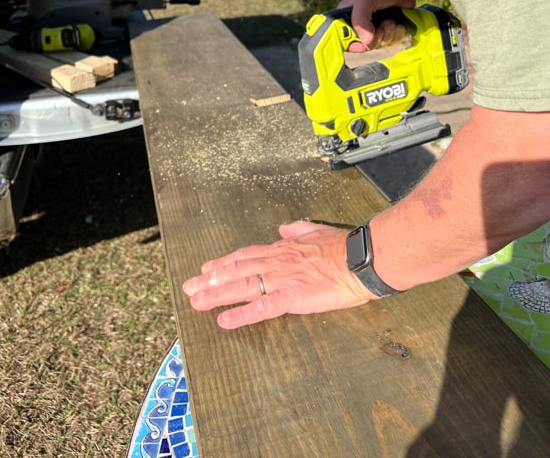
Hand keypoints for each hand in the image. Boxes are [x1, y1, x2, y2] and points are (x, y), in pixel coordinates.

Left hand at [182, 220, 376, 328]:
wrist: (360, 258)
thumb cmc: (343, 245)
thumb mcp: (316, 229)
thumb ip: (297, 229)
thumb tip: (284, 227)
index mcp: (282, 249)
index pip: (246, 256)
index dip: (224, 263)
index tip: (207, 268)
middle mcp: (276, 263)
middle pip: (236, 270)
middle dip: (210, 279)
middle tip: (189, 286)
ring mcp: (282, 280)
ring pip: (242, 287)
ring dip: (216, 294)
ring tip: (195, 301)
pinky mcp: (292, 298)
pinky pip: (261, 308)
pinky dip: (240, 315)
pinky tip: (223, 321)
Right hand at [338, 0, 415, 53]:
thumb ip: (360, 19)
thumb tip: (366, 41)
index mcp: (346, 16)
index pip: (341, 38)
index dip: (350, 44)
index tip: (361, 44)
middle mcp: (358, 25)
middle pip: (362, 45)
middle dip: (374, 38)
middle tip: (380, 27)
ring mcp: (373, 29)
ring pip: (377, 45)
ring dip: (387, 35)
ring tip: (390, 21)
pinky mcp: (387, 31)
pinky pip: (390, 43)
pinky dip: (396, 36)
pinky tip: (398, 24)